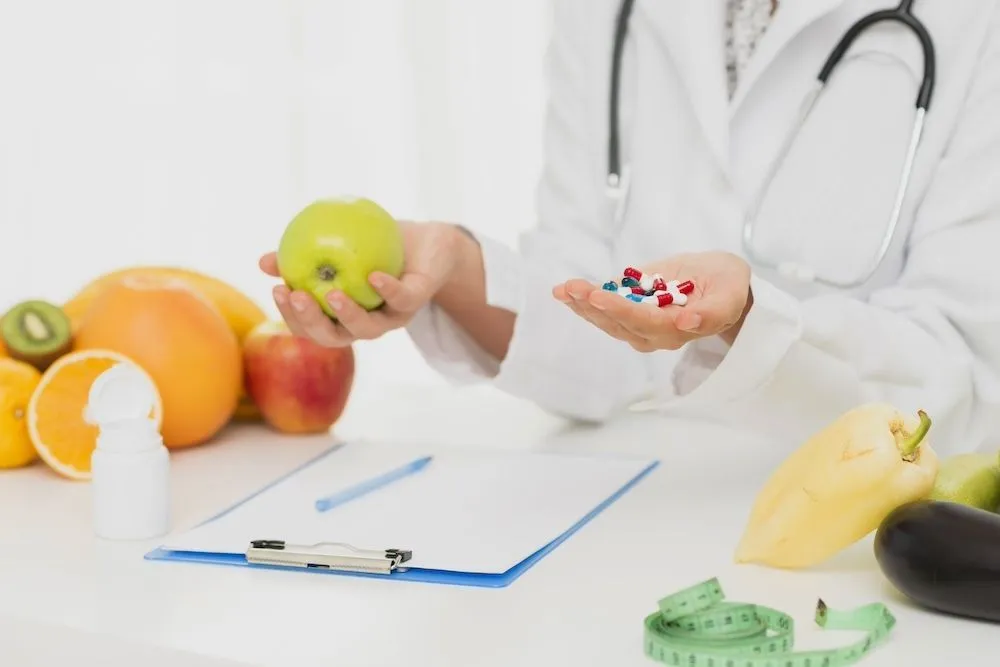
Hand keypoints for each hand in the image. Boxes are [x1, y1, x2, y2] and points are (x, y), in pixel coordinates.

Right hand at [259, 221, 461, 346]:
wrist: (429, 243)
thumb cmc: (376, 246)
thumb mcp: (336, 244)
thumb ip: (302, 254)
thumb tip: (263, 262)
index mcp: (343, 315)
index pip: (311, 327)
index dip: (292, 317)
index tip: (276, 290)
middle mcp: (367, 323)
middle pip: (335, 338)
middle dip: (313, 323)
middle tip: (296, 297)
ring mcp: (393, 316)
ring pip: (369, 329)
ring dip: (348, 315)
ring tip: (333, 294)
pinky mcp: (417, 301)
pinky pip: (402, 300)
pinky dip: (387, 290)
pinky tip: (373, 276)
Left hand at [552, 251, 751, 352]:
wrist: (721, 282)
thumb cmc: (728, 287)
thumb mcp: (730, 295)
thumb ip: (713, 313)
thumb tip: (686, 323)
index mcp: (677, 330)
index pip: (644, 322)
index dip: (620, 310)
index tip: (599, 296)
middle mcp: (653, 333)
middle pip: (618, 323)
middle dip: (592, 305)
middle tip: (571, 288)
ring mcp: (638, 323)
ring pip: (606, 319)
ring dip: (582, 304)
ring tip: (563, 289)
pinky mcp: (629, 310)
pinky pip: (604, 308)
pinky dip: (584, 299)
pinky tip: (565, 291)